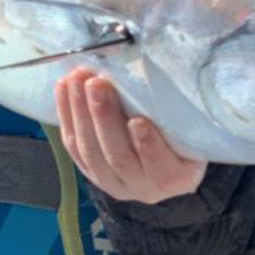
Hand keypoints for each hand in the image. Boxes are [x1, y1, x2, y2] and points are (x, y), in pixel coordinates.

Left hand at [54, 67, 207, 203]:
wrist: (166, 158)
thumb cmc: (182, 132)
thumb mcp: (189, 125)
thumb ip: (177, 109)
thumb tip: (161, 68)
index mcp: (176, 178)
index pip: (162, 169)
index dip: (148, 147)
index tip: (138, 121)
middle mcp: (143, 186)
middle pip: (119, 156)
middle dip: (105, 117)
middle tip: (97, 83)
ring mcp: (112, 181)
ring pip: (91, 151)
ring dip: (80, 112)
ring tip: (77, 80)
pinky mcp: (89, 171)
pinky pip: (73, 146)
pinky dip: (66, 114)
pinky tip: (64, 88)